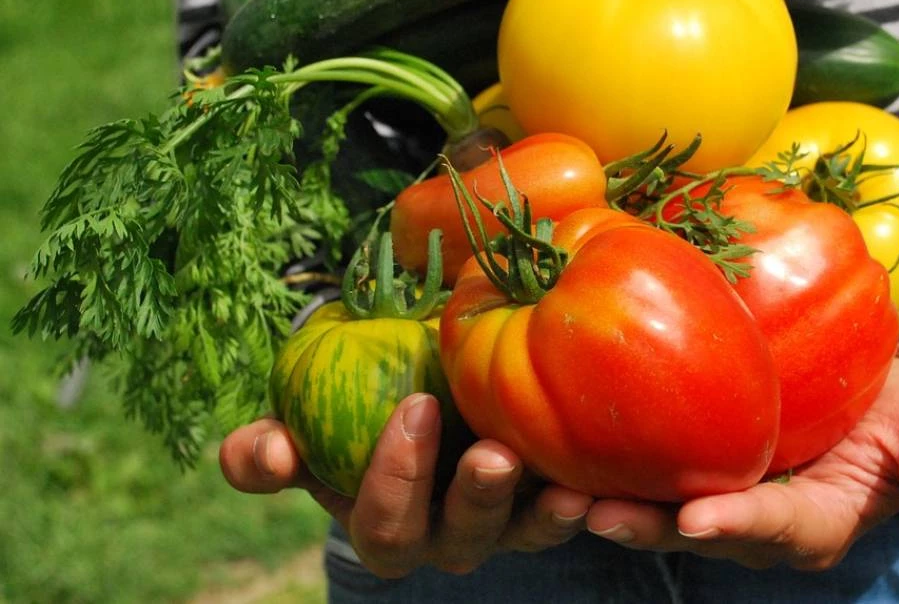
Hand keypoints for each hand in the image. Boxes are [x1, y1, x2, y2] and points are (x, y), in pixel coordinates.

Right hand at [218, 392, 593, 576]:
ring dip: (541, 513)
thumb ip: (269, 448)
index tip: (414, 407)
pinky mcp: (550, 500)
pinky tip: (601, 476)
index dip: (394, 478)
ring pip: (523, 533)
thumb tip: (266, 453)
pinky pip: (571, 510)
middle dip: (474, 499)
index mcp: (385, 522)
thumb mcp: (305, 424)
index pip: (384, 523)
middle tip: (491, 454)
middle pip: (458, 539)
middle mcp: (446, 535)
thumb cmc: (354, 408)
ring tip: (565, 486)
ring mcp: (504, 523)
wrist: (420, 390)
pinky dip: (587, 498)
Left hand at [585, 358, 898, 569]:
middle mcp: (762, 520)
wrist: (877, 385)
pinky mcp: (697, 461)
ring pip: (663, 510)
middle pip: (701, 531)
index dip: (740, 524)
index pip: (779, 527)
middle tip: (594, 513)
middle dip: (650, 527)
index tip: (699, 519)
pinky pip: (652, 471)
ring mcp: (726, 493)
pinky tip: (563, 448)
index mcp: (820, 519)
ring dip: (613, 505)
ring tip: (558, 493)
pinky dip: (610, 466)